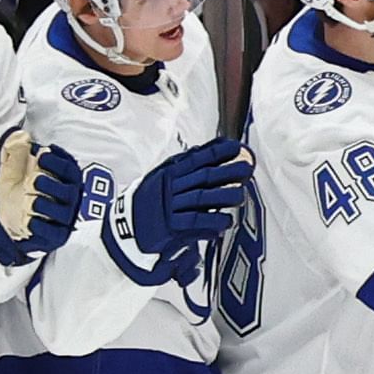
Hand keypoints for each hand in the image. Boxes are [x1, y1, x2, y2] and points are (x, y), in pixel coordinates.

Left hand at [0, 131, 85, 264]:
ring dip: (46, 205)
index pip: (68, 169)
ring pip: (61, 212)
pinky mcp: (57, 235)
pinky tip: (29, 222)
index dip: (57, 162)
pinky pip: (53, 232)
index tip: (42, 154)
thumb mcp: (10, 173)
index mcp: (62, 179)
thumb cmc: (17, 194)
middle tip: (34, 180)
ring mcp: (64, 218)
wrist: (9, 223)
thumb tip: (19, 135)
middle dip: (51, 184)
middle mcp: (69, 198)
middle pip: (68, 191)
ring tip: (31, 202)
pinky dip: (41, 227)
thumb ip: (15, 155)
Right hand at [128, 136, 250, 258]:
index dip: (218, 152)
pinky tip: (225, 221)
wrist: (126, 227)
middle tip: (247, 168)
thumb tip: (214, 147)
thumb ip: (188, 165)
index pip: (197, 159)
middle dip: (226, 171)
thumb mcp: (165, 178)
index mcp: (170, 172)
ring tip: (240, 195)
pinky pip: (194, 222)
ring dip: (223, 196)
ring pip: (201, 198)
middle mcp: (170, 186)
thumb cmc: (152, 201)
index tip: (237, 147)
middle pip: (203, 176)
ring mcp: (170, 206)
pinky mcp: (170, 226)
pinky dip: (212, 221)